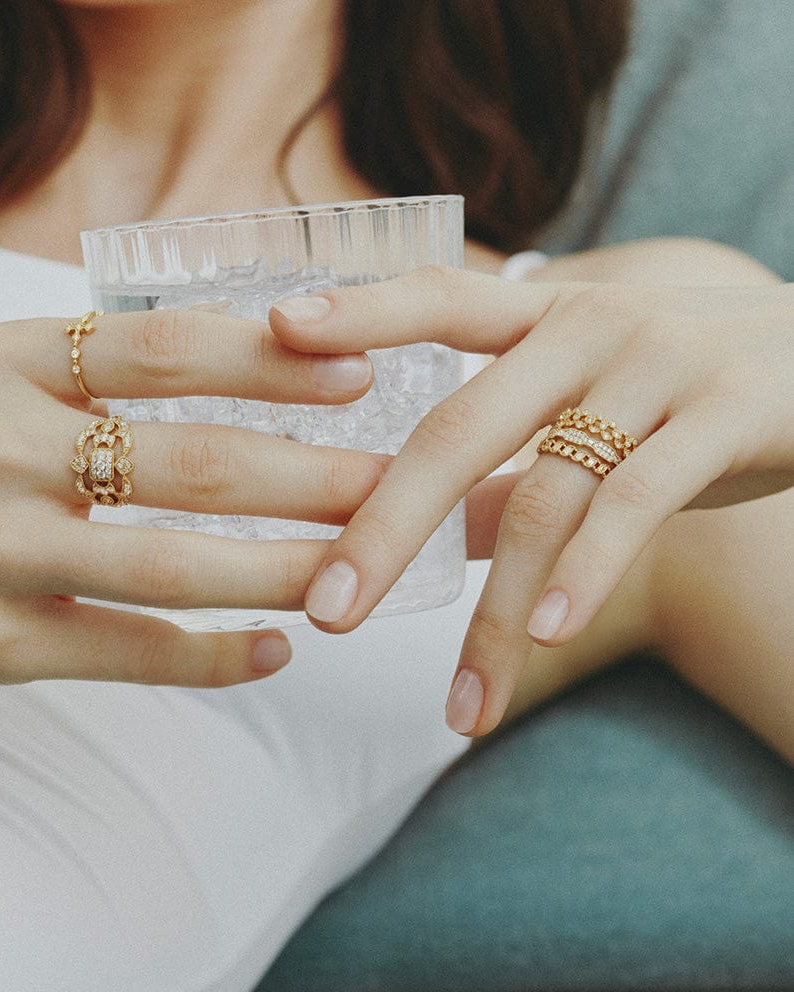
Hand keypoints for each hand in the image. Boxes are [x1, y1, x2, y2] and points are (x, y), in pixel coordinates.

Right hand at [0, 310, 378, 684]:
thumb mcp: (3, 376)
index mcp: (6, 361)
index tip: (361, 373)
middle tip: (397, 485)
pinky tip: (279, 647)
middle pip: (190, 463)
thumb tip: (272, 350)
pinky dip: (213, 656)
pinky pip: (127, 652)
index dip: (271, 361)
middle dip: (312, 478)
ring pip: (171, 566)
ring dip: (284, 571)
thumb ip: (107, 363)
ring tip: (361, 568)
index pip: (163, 350)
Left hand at [269, 269, 793, 734]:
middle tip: (327, 610)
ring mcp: (659, 365)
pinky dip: (588, 575)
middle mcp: (589, 328)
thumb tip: (416, 530)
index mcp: (546, 316)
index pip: (436, 297)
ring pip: (548, 495)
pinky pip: (636, 503)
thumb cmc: (690, 382)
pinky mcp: (727, 414)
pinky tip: (551, 636)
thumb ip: (509, 458)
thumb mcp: (595, 400)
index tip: (276, 329)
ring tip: (460, 704)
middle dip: (385, 525)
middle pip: (461, 426)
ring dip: (498, 613)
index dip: (357, 309)